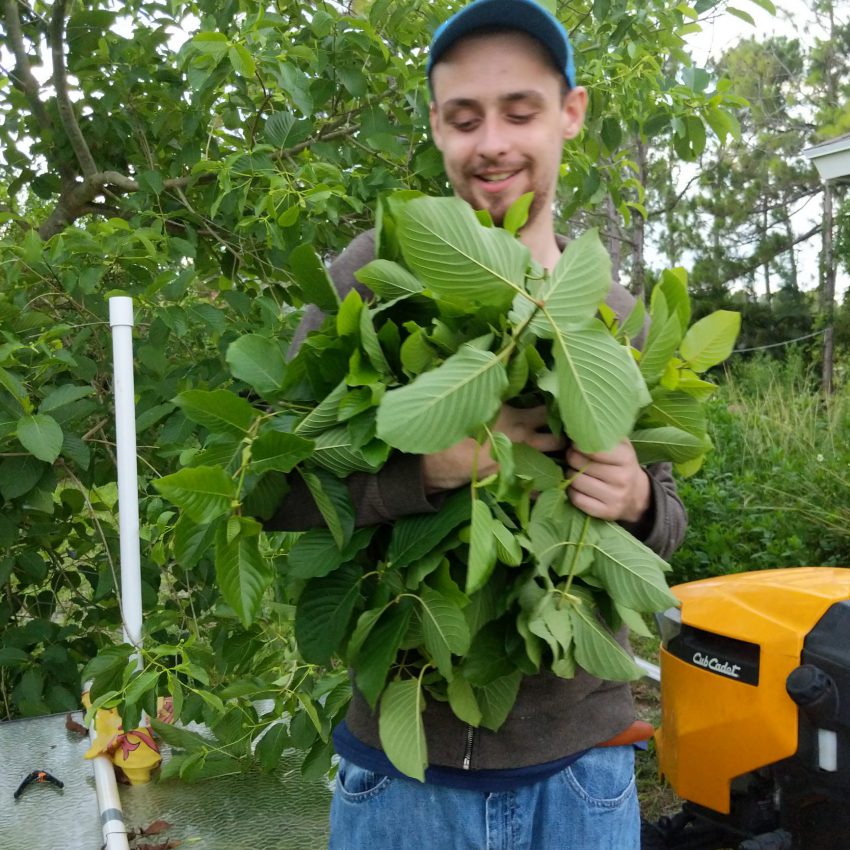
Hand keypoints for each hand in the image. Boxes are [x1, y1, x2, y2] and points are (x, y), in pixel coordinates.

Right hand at [422, 404, 565, 492]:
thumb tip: (507, 371)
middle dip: (564, 437)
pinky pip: (536, 488)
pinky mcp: (512, 482)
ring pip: (552, 465)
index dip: (558, 409)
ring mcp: (520, 465)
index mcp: (518, 420)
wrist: (440, 462)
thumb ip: (498, 393)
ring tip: (558, 454)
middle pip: (558, 441)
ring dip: (557, 459)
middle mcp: (524, 444)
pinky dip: (545, 485)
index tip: (560, 407)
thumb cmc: (457, 428)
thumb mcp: (477, 403)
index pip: (550, 412)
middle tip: (565, 433)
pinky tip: (547, 479)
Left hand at [565, 439, 650, 522]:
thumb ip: (603, 435)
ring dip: (570, 475)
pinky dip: (572, 492)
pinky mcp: (606, 512)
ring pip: (575, 481)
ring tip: (576, 472)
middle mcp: (622, 478)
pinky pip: (577, 499)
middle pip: (579, 464)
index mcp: (626, 457)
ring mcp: (615, 497)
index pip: (591, 448)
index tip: (576, 445)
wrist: (637, 495)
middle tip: (574, 458)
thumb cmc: (621, 464)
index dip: (578, 445)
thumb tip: (579, 427)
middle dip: (572, 459)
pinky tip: (577, 487)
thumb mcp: (620, 445)